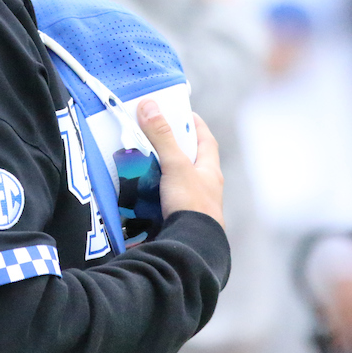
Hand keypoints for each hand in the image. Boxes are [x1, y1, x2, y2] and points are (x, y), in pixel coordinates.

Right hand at [137, 100, 223, 227]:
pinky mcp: (180, 219)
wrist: (192, 247)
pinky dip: (154, 194)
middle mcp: (206, 188)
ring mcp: (193, 205)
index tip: (182, 113)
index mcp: (210, 171)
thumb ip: (162, 136)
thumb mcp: (175, 165)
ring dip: (162, 173)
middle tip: (154, 136)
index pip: (206, 141)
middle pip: (191, 161)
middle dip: (174, 149)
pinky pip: (166, 201)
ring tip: (142, 162)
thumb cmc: (190, 204)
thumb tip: (149, 105)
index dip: (195, 125)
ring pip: (177, 182)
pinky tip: (141, 192)